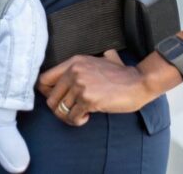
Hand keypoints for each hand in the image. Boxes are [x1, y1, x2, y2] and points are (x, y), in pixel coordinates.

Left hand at [36, 50, 156, 126]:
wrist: (139, 82)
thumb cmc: (121, 74)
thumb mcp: (99, 60)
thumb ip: (85, 65)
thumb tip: (71, 71)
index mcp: (74, 62)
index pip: (44, 79)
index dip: (46, 93)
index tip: (57, 99)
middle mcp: (74, 72)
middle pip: (50, 98)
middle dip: (58, 109)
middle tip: (71, 111)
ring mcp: (81, 85)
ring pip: (60, 110)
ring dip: (69, 117)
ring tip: (81, 115)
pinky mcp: (88, 100)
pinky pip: (73, 117)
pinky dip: (78, 121)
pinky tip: (88, 117)